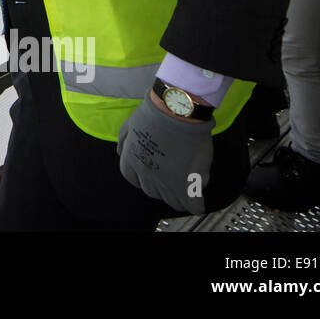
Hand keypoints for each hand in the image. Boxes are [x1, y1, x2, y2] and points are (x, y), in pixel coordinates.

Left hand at [116, 95, 213, 214]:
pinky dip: (195, 205)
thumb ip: (124, 140)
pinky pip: (191, 204)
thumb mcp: (130, 125)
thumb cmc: (155, 114)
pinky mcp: (186, 184)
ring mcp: (166, 181)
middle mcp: (145, 174)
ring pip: (171, 200)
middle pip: (151, 191)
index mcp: (131, 160)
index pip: (133, 178)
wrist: (177, 113)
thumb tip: (121, 153)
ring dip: (177, 198)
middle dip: (160, 188)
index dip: (143, 177)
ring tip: (187, 193)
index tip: (153, 175)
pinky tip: (198, 203)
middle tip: (172, 181)